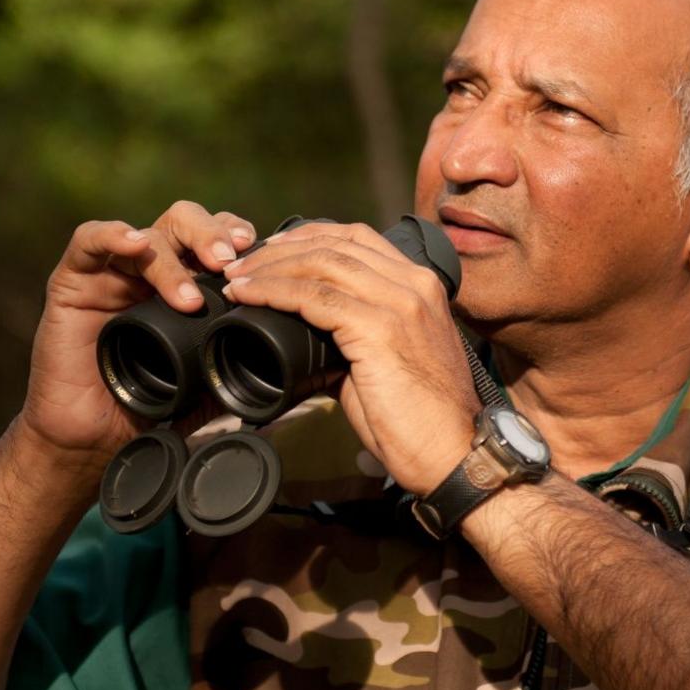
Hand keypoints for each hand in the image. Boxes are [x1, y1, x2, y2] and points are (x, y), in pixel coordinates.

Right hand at [20, 201, 256, 457]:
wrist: (90, 439)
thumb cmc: (146, 408)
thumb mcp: (206, 385)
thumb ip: (242, 368)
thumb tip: (302, 375)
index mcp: (186, 283)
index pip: (218, 239)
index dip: (241, 238)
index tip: (266, 254)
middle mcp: (152, 269)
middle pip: (187, 222)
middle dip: (213, 235)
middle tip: (231, 262)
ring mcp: (114, 271)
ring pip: (149, 231)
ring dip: (176, 252)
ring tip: (193, 291)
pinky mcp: (73, 279)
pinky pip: (89, 240)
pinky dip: (113, 235)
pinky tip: (137, 244)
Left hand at [218, 221, 478, 493]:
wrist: (453, 452)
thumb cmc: (419, 418)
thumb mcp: (388, 361)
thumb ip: (353, 336)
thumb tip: (304, 336)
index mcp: (421, 285)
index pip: (358, 238)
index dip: (309, 236)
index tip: (273, 249)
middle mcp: (414, 284)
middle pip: (335, 243)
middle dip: (281, 249)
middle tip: (242, 265)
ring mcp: (400, 303)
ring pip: (321, 263)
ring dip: (270, 268)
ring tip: (237, 280)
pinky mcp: (380, 329)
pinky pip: (314, 297)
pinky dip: (274, 292)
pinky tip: (250, 297)